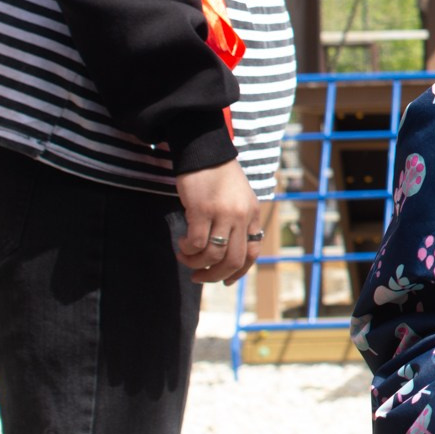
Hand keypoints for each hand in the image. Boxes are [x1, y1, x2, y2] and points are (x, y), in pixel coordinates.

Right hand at [175, 157, 261, 284]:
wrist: (205, 152)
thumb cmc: (218, 178)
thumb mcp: (238, 200)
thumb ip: (237, 223)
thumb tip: (225, 254)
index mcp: (252, 215)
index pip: (252, 252)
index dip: (239, 272)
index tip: (225, 281)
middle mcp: (242, 216)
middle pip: (234, 260)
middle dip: (214, 276)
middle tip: (198, 277)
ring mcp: (224, 213)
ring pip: (213, 255)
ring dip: (196, 263)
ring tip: (184, 257)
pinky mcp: (203, 210)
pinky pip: (197, 242)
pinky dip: (188, 249)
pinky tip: (182, 243)